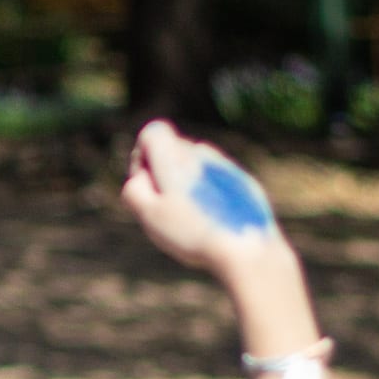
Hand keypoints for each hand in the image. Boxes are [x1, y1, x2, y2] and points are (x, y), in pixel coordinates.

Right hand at [120, 120, 287, 284]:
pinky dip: (208, 195)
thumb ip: (134, 189)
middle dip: (163, 173)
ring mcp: (225, 165)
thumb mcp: (148, 215)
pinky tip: (212, 221)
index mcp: (175, 157)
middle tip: (167, 209)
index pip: (151, 132)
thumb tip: (141, 175)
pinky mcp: (242, 181)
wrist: (244, 246)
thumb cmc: (191, 232)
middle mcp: (201, 153)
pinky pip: (215, 181)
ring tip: (191, 219)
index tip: (147, 185)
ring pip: (195, 166)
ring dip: (186, 185)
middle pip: (173, 150)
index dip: (141, 157)